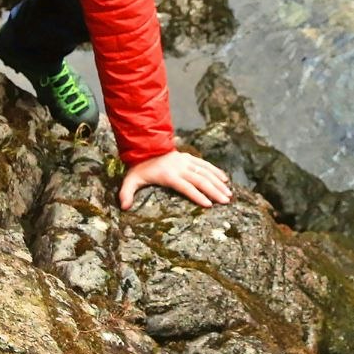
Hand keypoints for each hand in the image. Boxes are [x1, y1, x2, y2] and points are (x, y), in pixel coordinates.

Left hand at [118, 150, 232, 209]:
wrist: (145, 146)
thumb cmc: (139, 168)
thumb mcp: (130, 180)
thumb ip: (126, 193)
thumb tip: (124, 207)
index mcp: (168, 175)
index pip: (186, 187)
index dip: (197, 196)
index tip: (209, 204)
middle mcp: (180, 167)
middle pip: (200, 180)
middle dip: (214, 191)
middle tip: (226, 201)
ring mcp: (186, 161)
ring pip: (205, 172)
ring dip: (218, 183)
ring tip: (229, 194)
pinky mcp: (189, 158)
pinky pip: (205, 164)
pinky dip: (216, 171)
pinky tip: (225, 179)